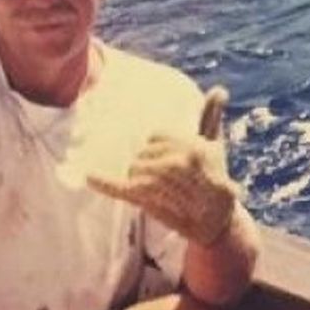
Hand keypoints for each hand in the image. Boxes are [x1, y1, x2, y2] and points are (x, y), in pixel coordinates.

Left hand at [87, 86, 238, 245]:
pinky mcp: (149, 200)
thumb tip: (219, 89)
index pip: (156, 137)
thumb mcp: (215, 147)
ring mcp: (163, 182)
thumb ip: (212, 116)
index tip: (167, 161)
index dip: (157, 149)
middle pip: (143, 153)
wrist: (217, 221)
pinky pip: (122, 188)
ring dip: (139, 179)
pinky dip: (105, 183)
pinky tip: (90, 177)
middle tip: (165, 181)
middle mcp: (178, 162)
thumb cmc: (216, 179)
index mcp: (192, 146)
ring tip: (158, 191)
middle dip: (147, 164)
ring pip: (134, 168)